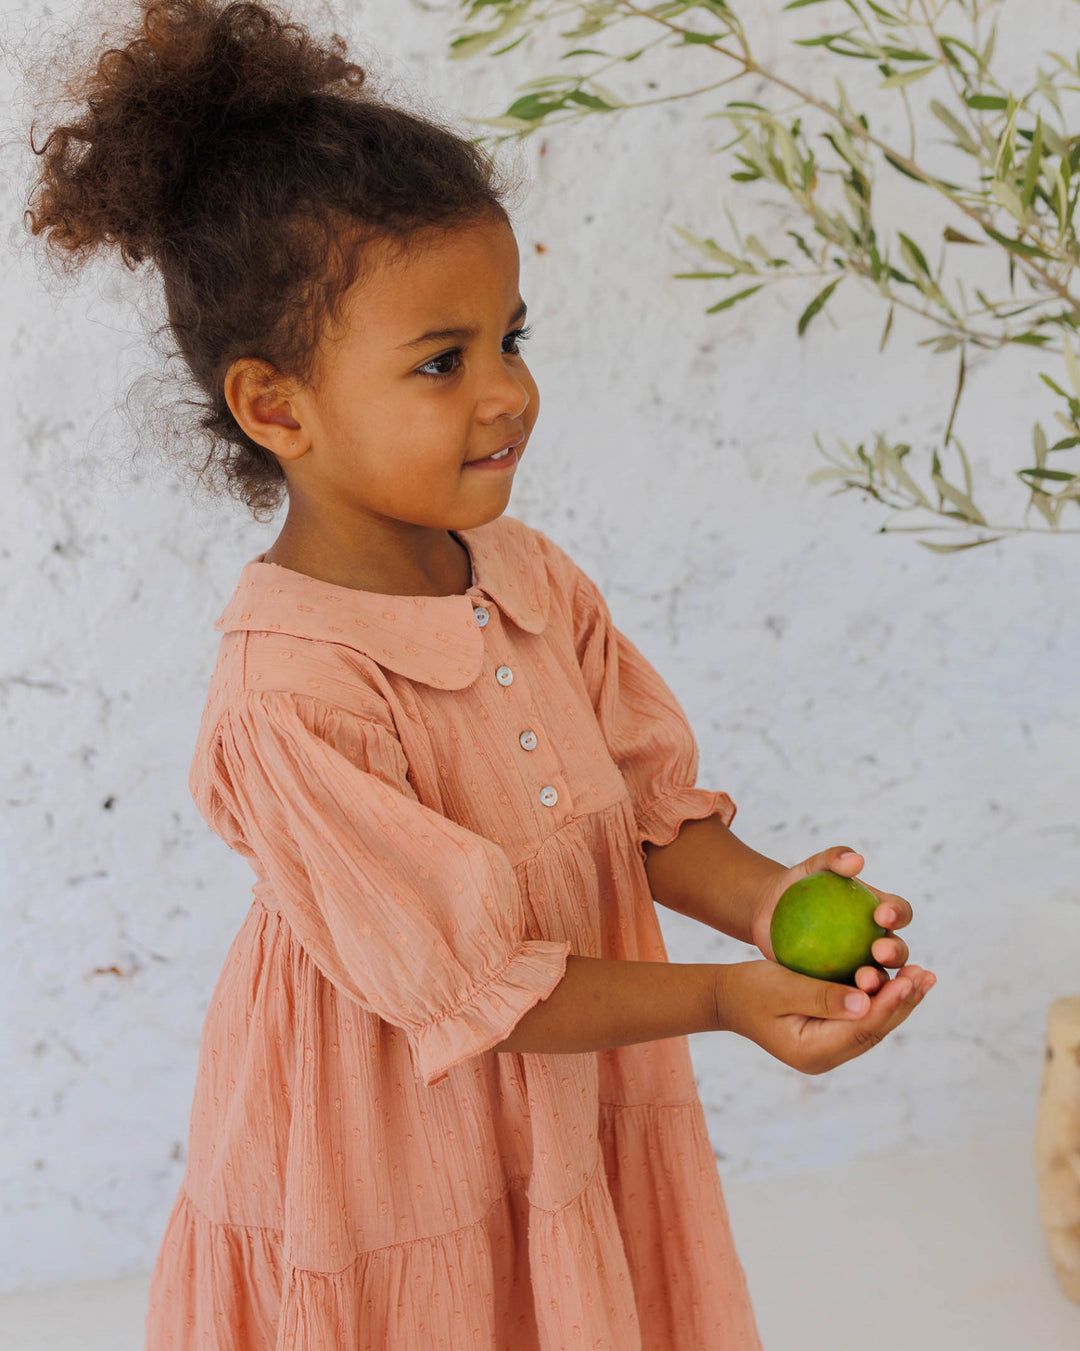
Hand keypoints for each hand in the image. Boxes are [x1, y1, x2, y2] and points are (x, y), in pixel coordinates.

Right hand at [713, 956, 932, 1074]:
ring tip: (923, 976)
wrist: (727, 998)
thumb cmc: (749, 988)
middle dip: (903, 1002)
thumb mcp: (781, 988)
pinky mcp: (830, 1034)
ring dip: (899, 1000)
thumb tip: (865, 1002)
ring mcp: (829, 1048)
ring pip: (873, 1026)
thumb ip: (822, 997)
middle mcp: (826, 1056)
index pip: (860, 1029)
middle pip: (874, 1031)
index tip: (908, 977)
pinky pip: (863, 1019)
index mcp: (813, 1051)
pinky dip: (883, 998)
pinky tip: (899, 978)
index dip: (888, 1003)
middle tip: (926, 974)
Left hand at [749, 845, 922, 996]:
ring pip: (878, 979)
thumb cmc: (797, 883)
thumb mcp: (812, 867)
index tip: (881, 914)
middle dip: (895, 953)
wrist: (771, 911)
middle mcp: (877, 942)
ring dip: (877, 982)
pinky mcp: (840, 986)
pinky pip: (846, 994)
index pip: (899, 912)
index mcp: (880, 912)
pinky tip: (839, 1000)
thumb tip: (857, 860)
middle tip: (878, 951)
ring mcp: (860, 966)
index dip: (898, 914)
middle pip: (898, 951)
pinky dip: (846, 998)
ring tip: (863, 981)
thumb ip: (833, 858)